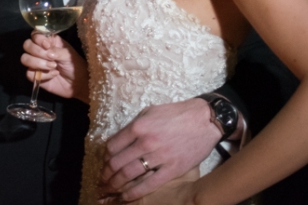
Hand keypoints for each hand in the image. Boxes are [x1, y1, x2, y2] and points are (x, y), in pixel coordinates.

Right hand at [20, 31, 87, 101]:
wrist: (78, 83)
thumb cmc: (75, 65)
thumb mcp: (69, 55)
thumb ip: (57, 51)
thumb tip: (48, 52)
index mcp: (48, 41)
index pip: (35, 34)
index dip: (38, 39)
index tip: (47, 46)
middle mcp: (40, 51)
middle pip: (27, 45)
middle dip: (37, 52)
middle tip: (51, 58)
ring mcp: (36, 63)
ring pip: (24, 59)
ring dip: (38, 63)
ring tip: (53, 66)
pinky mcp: (35, 76)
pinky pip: (29, 74)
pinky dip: (42, 75)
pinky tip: (53, 75)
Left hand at [101, 98, 218, 200]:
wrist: (205, 120)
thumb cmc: (176, 114)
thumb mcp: (150, 112)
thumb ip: (133, 126)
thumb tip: (119, 141)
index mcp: (139, 126)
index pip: (112, 146)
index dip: (105, 157)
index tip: (104, 162)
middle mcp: (146, 142)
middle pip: (117, 162)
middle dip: (106, 174)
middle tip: (102, 180)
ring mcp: (159, 157)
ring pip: (129, 175)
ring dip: (116, 184)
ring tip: (109, 189)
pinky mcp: (172, 169)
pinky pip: (149, 184)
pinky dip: (134, 192)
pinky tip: (126, 197)